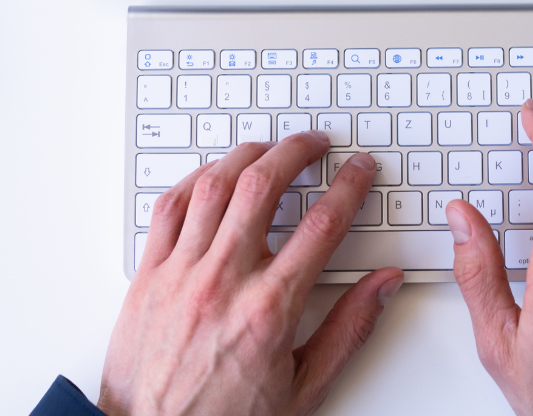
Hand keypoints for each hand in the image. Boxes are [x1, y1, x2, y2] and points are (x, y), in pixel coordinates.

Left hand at [99, 134, 403, 415]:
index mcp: (269, 310)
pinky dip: (195, 179)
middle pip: (264, 185)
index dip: (349, 186)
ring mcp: (182, 273)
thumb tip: (384, 285)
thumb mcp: (304, 389)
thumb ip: (349, 329)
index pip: (322, 225)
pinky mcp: (149, 275)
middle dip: (297, 151)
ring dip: (247, 155)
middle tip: (315, 143)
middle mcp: (224, 281)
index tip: (359, 170)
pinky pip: (169, 207)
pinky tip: (214, 175)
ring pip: (215, 185)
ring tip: (268, 149)